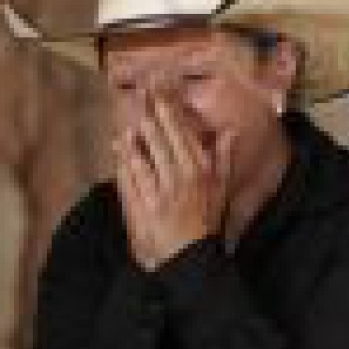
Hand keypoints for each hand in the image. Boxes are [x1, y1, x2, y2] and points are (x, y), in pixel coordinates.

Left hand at [113, 89, 234, 270]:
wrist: (188, 260)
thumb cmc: (205, 225)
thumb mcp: (221, 191)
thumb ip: (224, 159)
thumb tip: (230, 132)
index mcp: (199, 170)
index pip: (181, 131)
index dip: (168, 108)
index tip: (159, 88)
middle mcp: (179, 177)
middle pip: (159, 137)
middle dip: (148, 112)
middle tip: (139, 90)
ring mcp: (158, 192)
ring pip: (142, 154)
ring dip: (133, 133)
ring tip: (126, 115)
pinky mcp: (140, 206)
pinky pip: (129, 178)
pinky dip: (122, 159)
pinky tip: (118, 146)